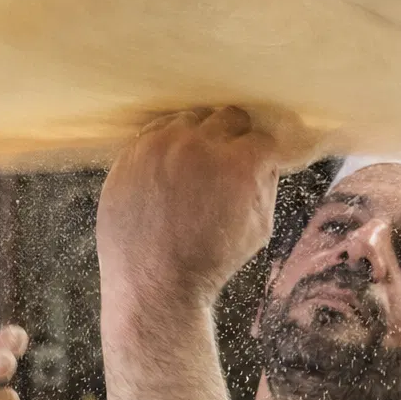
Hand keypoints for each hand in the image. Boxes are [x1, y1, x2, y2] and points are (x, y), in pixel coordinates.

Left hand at [96, 107, 280, 310]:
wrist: (154, 283)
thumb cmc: (208, 261)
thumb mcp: (259, 227)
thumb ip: (265, 184)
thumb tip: (268, 159)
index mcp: (239, 163)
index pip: (262, 137)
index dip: (264, 151)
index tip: (261, 157)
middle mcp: (200, 145)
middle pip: (228, 117)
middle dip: (235, 138)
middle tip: (230, 160)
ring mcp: (161, 146)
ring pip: (190, 119)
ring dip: (199, 136)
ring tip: (197, 165)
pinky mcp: (132, 153)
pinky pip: (155, 131)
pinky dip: (167, 143)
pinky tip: (171, 165)